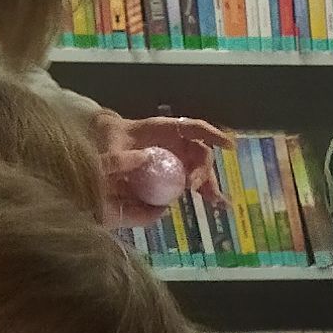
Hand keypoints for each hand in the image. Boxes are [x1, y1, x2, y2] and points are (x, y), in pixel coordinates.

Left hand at [96, 113, 225, 222]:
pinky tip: (215, 204)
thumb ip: (119, 157)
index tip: (229, 146)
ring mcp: (178, 158)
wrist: (103, 148)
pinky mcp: (175, 173)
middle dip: (202, 170)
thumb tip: (142, 161)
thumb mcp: (110, 147)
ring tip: (215, 201)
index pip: (192, 128)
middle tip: (193, 187)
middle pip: (199, 153)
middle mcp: (176, 143)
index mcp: (163, 129)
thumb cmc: (108, 142)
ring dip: (209, 184)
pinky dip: (205, 191)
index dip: (212, 134)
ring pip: (200, 170)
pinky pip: (193, 181)